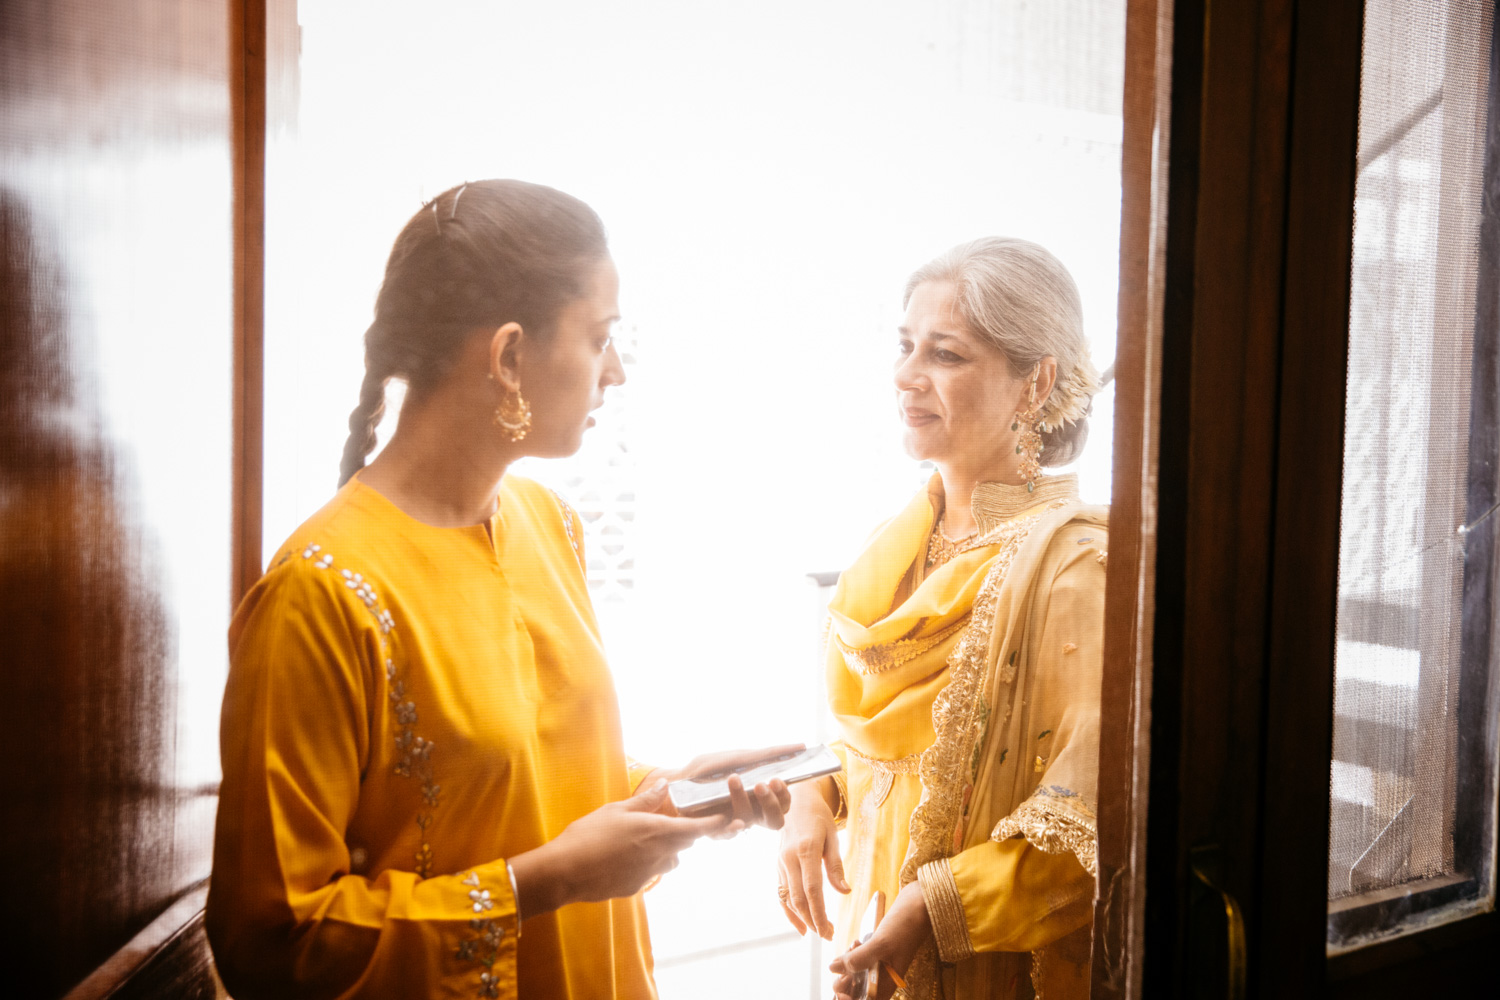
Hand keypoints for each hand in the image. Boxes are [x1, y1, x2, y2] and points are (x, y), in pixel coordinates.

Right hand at [509, 780, 735, 918]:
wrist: (566, 872)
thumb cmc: (589, 834)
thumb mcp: (616, 809)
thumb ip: (645, 800)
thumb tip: (666, 784)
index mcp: (657, 831)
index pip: (698, 829)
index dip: (716, 825)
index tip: (730, 820)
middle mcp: (659, 854)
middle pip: (686, 844)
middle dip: (686, 833)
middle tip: (677, 821)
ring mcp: (649, 873)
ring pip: (670, 860)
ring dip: (667, 850)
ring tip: (644, 839)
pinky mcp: (636, 887)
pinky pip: (650, 872)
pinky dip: (645, 863)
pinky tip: (622, 857)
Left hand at [670, 745, 799, 831]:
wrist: (676, 780)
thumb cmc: (709, 769)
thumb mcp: (737, 757)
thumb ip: (765, 755)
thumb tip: (800, 746)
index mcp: (760, 798)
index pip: (784, 803)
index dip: (784, 795)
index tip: (778, 778)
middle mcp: (751, 813)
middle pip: (775, 820)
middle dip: (772, 803)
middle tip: (761, 784)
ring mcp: (734, 823)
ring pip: (749, 822)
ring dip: (743, 799)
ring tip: (733, 779)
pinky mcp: (715, 830)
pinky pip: (726, 834)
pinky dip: (729, 826)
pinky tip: (726, 816)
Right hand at [776, 777, 848, 938]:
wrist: (795, 801)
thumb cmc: (818, 817)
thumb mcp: (832, 836)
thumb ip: (836, 865)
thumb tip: (845, 891)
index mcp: (805, 850)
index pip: (812, 889)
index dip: (819, 913)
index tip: (828, 930)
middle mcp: (789, 859)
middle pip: (798, 898)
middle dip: (813, 920)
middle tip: (828, 935)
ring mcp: (780, 863)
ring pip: (788, 898)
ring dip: (802, 918)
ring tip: (818, 932)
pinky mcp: (778, 866)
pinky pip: (781, 892)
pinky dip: (788, 911)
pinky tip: (800, 924)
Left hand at [828, 881, 930, 999]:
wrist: (918, 904)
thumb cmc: (906, 925)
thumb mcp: (881, 943)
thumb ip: (858, 958)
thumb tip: (833, 968)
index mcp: (888, 984)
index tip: (840, 992)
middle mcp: (884, 978)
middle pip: (858, 992)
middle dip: (845, 983)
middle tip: (842, 966)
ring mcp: (880, 965)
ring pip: (856, 976)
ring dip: (848, 966)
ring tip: (851, 949)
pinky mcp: (877, 953)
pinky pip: (860, 960)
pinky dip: (853, 954)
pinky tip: (855, 943)